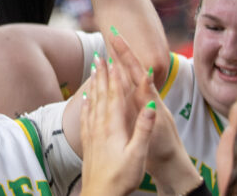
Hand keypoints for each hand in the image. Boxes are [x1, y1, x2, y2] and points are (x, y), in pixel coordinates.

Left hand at [80, 51, 155, 195]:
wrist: (100, 195)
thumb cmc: (122, 177)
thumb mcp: (138, 154)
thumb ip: (144, 129)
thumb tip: (151, 105)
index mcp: (114, 126)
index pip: (114, 95)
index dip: (114, 76)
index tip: (113, 58)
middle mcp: (100, 126)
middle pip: (100, 94)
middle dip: (101, 74)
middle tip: (99, 56)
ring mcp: (92, 134)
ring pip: (92, 103)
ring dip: (93, 85)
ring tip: (92, 70)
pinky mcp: (88, 143)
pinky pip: (86, 117)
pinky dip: (86, 104)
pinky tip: (85, 100)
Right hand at [109, 36, 204, 194]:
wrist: (169, 167)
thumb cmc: (163, 148)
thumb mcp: (156, 122)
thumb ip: (149, 99)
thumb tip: (147, 74)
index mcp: (149, 100)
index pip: (136, 70)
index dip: (126, 53)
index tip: (116, 36)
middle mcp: (146, 101)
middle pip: (132, 71)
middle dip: (123, 53)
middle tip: (113, 33)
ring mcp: (142, 108)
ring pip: (128, 81)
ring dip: (119, 65)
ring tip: (109, 50)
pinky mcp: (138, 118)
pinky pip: (126, 95)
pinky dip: (118, 84)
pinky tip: (110, 83)